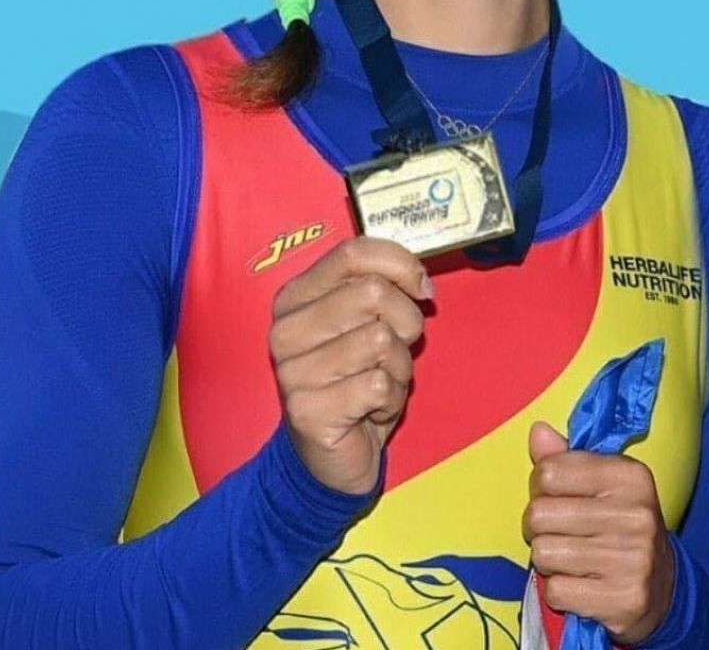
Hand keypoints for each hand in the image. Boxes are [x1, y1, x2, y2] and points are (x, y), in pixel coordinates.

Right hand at [269, 236, 433, 494]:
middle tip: (396, 349)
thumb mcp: (366, 324)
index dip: (399, 264)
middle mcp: (286, 329)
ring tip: (379, 383)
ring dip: (398, 367)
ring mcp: (293, 371)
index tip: (421, 287)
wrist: (329, 456)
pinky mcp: (309, 411)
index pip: (352, 253)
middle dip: (405, 322)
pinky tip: (373, 409)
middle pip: (373, 293)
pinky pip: (380, 384)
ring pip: (381, 340)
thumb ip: (383, 289)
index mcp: (295, 297)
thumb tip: (420, 280)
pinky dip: (392, 397)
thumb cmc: (353, 380)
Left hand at [522, 421, 675, 645]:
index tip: (557, 499)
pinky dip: (560, 591)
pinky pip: (556, 591)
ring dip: (548, 560)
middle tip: (559, 533)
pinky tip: (581, 585)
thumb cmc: (620, 524)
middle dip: (538, 527)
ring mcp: (633, 559)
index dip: (540, 487)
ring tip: (571, 558)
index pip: (549, 472)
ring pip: (543, 553)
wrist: (664, 587)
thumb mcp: (601, 483)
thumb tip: (538, 431)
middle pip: (539, 514)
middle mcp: (635, 514)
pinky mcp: (624, 599)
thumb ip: (565, 458)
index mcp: (629, 476)